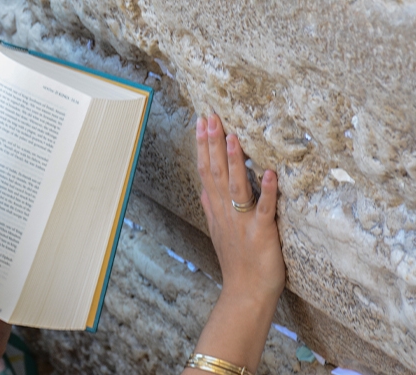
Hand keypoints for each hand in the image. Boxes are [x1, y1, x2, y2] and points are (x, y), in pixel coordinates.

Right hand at [195, 114, 284, 305]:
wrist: (246, 292)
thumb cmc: (236, 263)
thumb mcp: (218, 232)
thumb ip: (211, 209)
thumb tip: (204, 190)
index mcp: (217, 210)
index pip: (206, 171)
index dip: (203, 145)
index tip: (202, 122)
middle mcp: (226, 212)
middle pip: (216, 172)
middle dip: (212, 143)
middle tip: (211, 116)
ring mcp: (242, 221)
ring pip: (235, 186)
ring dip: (233, 161)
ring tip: (233, 135)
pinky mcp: (262, 232)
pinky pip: (264, 209)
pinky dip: (267, 191)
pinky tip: (269, 172)